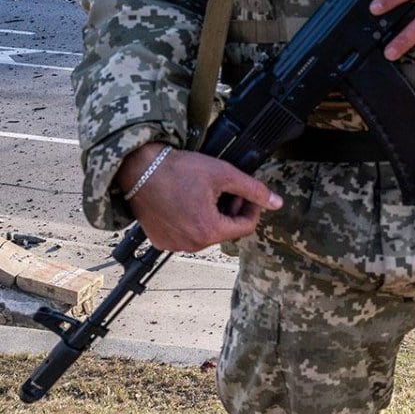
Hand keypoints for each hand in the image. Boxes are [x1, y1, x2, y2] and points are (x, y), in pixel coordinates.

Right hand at [116, 143, 282, 251]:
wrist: (138, 168)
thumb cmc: (178, 169)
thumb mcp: (223, 174)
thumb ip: (253, 190)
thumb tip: (277, 203)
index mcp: (209, 231)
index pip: (246, 227)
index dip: (252, 208)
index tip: (248, 194)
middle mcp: (191, 244)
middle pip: (226, 231)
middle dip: (232, 211)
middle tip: (227, 190)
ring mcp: (173, 245)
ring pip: (207, 233)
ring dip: (214, 216)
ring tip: (207, 194)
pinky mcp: (160, 241)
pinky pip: (186, 235)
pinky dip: (193, 221)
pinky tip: (189, 202)